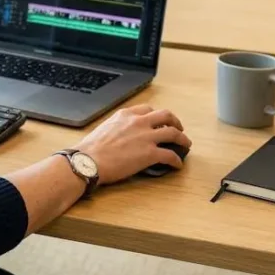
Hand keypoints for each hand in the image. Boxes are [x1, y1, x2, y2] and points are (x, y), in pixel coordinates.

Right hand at [73, 105, 191, 183]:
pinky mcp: (150, 154)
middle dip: (175, 121)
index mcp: (126, 115)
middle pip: (165, 115)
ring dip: (183, 139)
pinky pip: (170, 155)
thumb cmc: (90, 149)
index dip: (156, 116)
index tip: (159, 121)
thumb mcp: (105, 128)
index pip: (147, 109)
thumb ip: (118, 127)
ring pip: (173, 133)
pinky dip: (177, 160)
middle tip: (178, 128)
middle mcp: (138, 122)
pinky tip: (178, 164)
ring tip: (186, 144)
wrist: (88, 161)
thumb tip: (123, 136)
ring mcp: (146, 137)